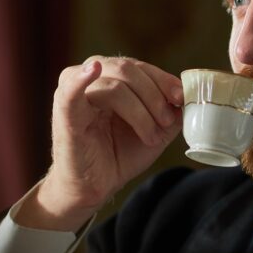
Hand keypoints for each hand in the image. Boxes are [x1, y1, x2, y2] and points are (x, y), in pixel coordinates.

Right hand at [16, 56, 183, 230]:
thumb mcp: (156, 130)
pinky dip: (81, 79)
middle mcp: (90, 78)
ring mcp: (75, 94)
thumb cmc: (120, 154)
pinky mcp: (65, 114)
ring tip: (150, 136)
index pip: (138, 66)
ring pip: (114, 87)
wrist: (95, 186)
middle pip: (127, 70)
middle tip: (166, 122)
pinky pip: (71, 91)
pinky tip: (93, 70)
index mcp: (110, 77)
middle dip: (154, 97)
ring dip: (140, 113)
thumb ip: (171, 110)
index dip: (163, 80)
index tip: (181, 98)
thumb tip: (187, 95)